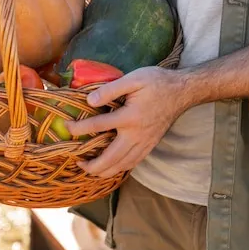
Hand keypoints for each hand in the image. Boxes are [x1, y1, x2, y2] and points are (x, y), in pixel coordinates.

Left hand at [64, 66, 191, 177]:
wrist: (182, 91)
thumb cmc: (157, 82)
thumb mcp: (133, 78)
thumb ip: (110, 89)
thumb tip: (89, 100)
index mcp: (130, 117)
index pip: (98, 126)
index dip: (79, 128)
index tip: (66, 127)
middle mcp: (136, 135)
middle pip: (110, 158)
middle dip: (91, 165)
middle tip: (77, 164)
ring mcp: (145, 143)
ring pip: (122, 165)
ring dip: (105, 171)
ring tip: (91, 170)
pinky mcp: (151, 145)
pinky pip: (133, 163)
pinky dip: (120, 169)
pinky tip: (112, 167)